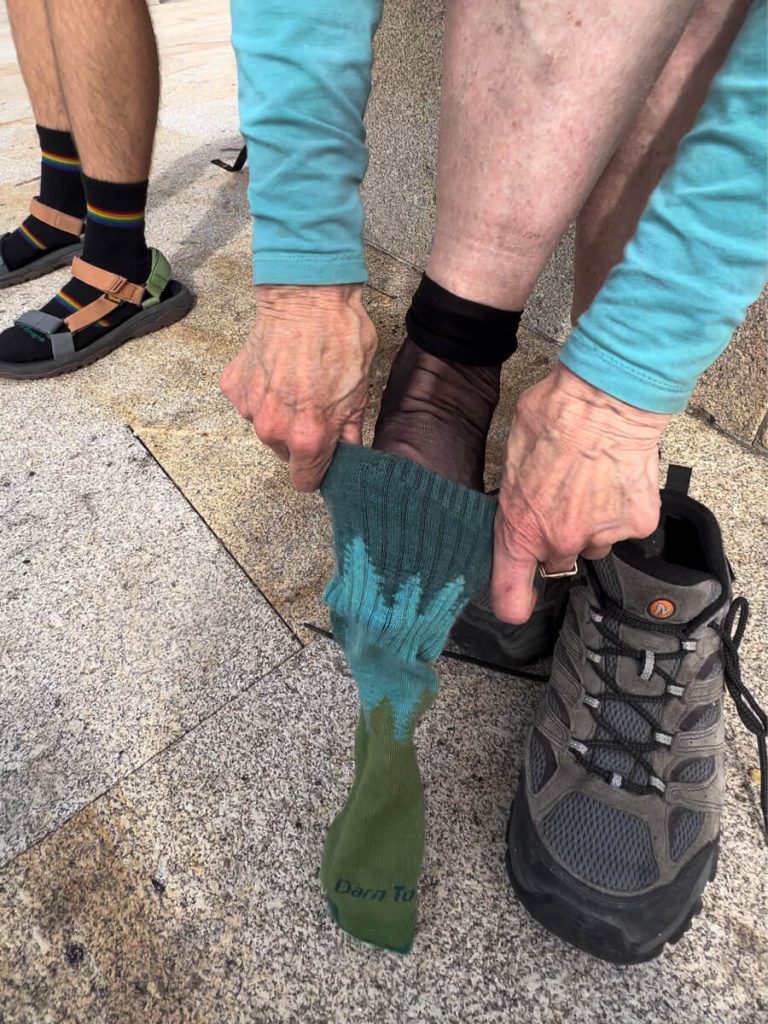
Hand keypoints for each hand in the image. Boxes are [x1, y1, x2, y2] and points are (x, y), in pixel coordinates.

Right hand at [220, 284, 376, 490]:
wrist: (308, 297)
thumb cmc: (340, 341)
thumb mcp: (360, 393)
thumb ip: (350, 433)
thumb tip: (349, 454)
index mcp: (308, 438)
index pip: (304, 481)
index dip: (317, 471)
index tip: (323, 457)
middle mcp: (273, 429)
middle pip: (284, 452)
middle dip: (299, 438)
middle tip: (314, 406)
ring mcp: (249, 407)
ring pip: (265, 427)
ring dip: (278, 414)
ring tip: (295, 383)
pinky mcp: (233, 386)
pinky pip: (248, 402)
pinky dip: (260, 391)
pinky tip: (276, 370)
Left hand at [491, 364, 669, 623]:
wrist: (606, 398)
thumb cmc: (553, 416)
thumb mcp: (512, 458)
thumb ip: (516, 497)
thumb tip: (520, 504)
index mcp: (521, 528)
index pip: (511, 595)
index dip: (512, 602)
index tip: (516, 605)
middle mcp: (561, 541)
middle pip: (559, 561)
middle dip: (560, 537)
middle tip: (565, 498)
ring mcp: (602, 536)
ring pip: (595, 543)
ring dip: (594, 522)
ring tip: (593, 480)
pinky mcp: (637, 524)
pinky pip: (627, 526)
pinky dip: (625, 507)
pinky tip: (618, 477)